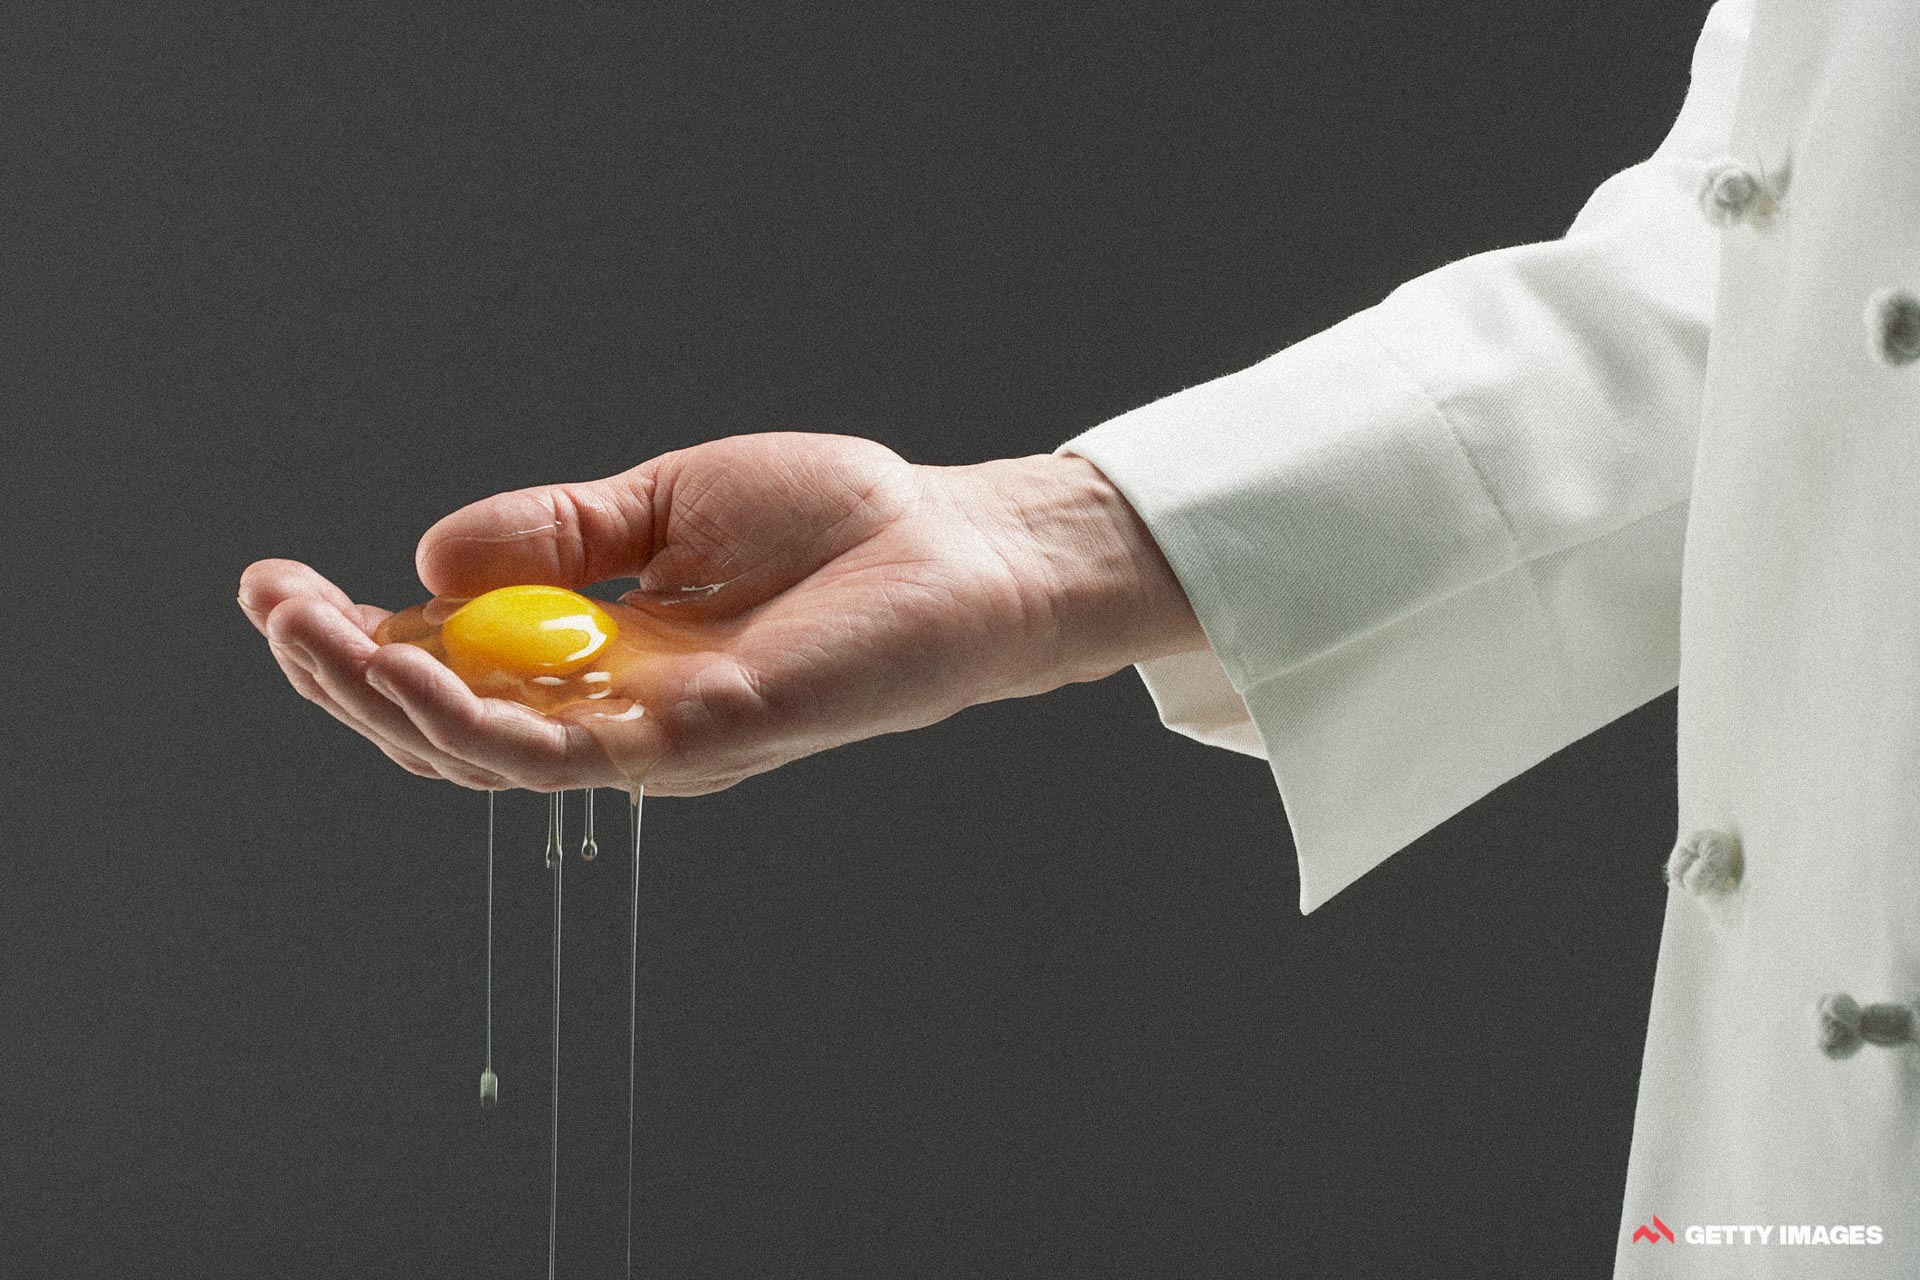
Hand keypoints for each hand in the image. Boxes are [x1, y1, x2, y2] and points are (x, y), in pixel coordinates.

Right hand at [238, 432, 1203, 794]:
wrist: (957, 544)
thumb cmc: (835, 524)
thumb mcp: (666, 503)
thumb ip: (556, 533)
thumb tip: (428, 553)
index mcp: (597, 653)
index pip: (452, 668)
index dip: (356, 637)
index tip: (275, 583)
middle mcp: (612, 712)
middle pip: (448, 726)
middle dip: (345, 676)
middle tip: (273, 612)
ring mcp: (653, 738)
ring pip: (487, 756)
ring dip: (388, 703)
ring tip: (319, 640)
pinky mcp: (702, 741)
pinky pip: (566, 755)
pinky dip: (480, 717)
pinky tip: (416, 659)